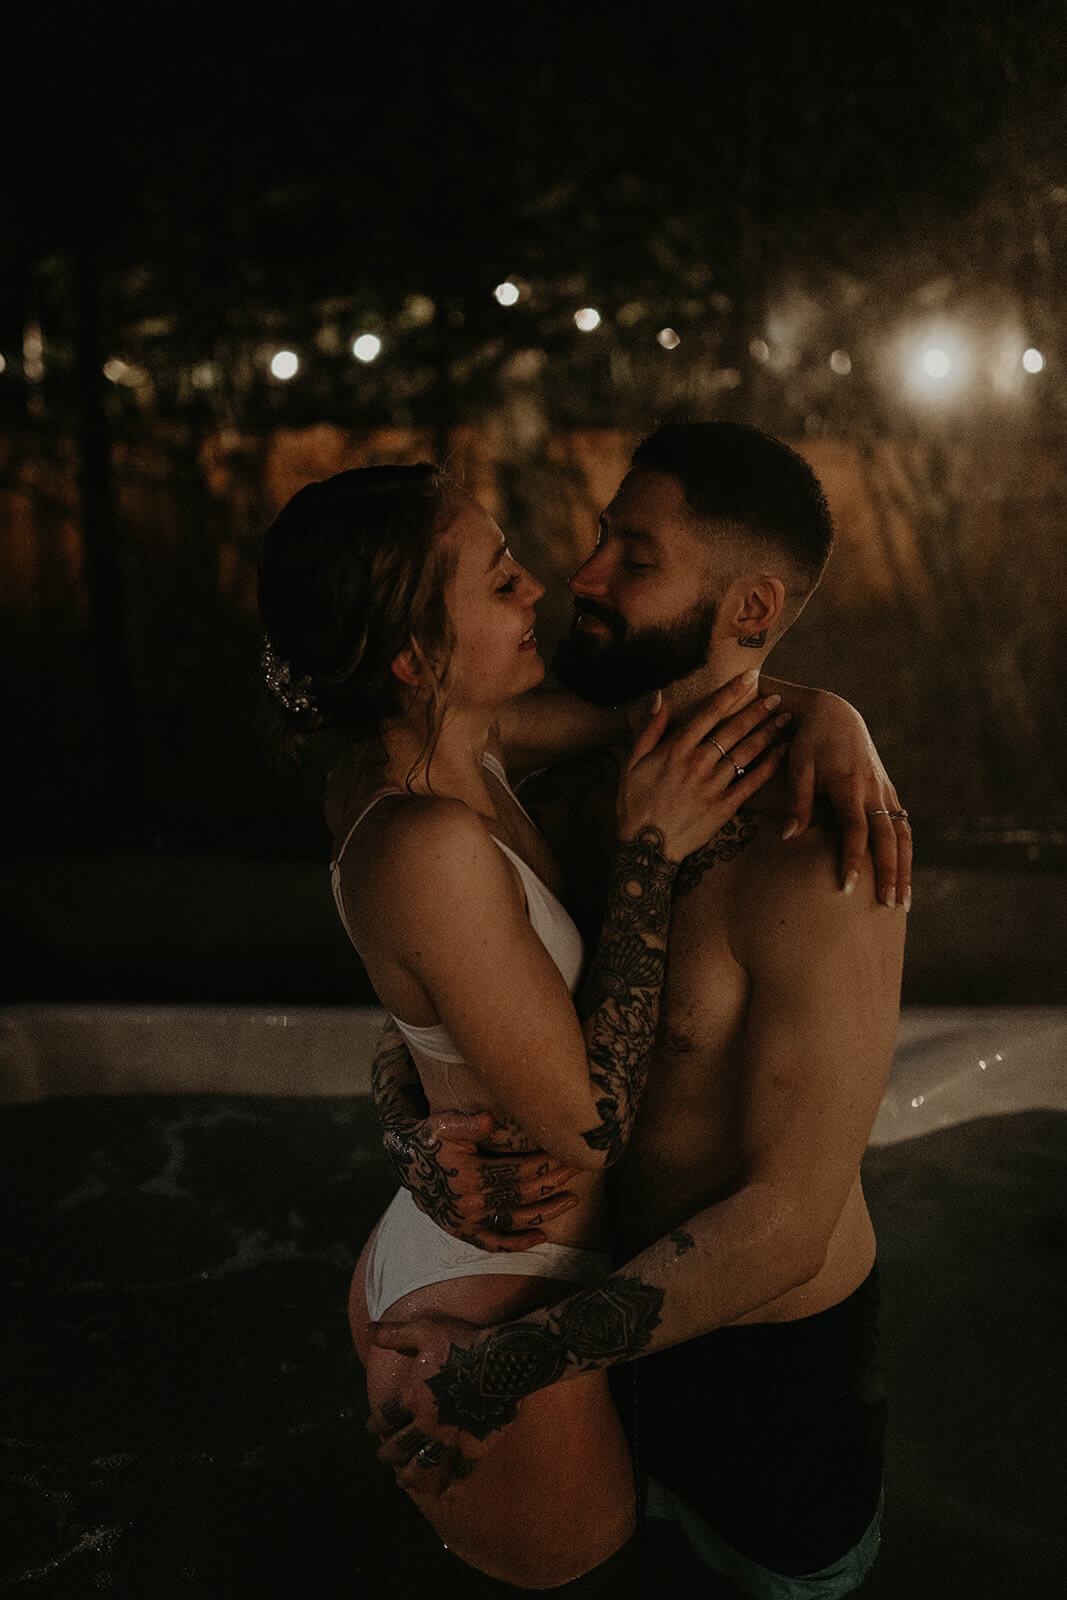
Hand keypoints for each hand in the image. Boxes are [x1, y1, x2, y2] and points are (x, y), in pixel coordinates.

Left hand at [369, 1315, 513, 1496]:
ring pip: (423, 1464)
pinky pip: (461, 1472)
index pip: (386, 1416)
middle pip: (400, 1445)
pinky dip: (453, 1486)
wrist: (502, 1360)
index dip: (375, 1424)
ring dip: (410, 1476)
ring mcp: (450, 1438)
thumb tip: (368, 1330)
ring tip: (403, 1482)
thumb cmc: (462, 1342)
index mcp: (413, 1397)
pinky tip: (447, 1497)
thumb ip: (394, 1334)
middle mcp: (426, 1423)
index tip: (371, 1429)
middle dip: (388, 1453)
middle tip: (383, 1458)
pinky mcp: (473, 1446)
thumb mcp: (424, 1330)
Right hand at [384, 1110, 578, 1249]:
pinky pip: (493, 1243)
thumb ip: (467, 1123)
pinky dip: (518, 1244)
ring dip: (546, 1213)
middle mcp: (468, 1204)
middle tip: (577, 1170)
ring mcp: (466, 1221)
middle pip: (521, 1196)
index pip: (517, 1172)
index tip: (566, 1153)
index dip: (544, 1164)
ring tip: (572, 1201)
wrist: (405, 1161)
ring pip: (514, 1222)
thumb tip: (490, 1121)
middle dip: (552, 1183)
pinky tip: (542, 1237)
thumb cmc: (430, 1137)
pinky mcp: (462, 1231)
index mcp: (467, 1176)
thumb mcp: (443, 1124)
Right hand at [619, 671, 790, 861]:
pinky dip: (769, 766)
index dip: (732, 692)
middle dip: (758, 711)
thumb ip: (648, 730)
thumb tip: (659, 698)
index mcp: (676, 749)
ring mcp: (713, 785)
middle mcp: (697, 763)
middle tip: (778, 698)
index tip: (750, 677)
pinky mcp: (724, 806)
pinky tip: (783, 753)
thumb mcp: (632, 763)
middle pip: (734, 730)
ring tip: (785, 720)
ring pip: (747, 753)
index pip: (709, 712)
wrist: (646, 847)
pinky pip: (752, 782)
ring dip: (768, 733)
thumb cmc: (635, 803)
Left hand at [782, 689, 911, 907]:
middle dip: (890, 873)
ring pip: (903, 835)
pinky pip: (903, 826)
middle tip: (889, 906)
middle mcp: (873, 789)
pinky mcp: (888, 790)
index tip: (849, 888)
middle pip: (888, 838)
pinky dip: (906, 852)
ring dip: (905, 868)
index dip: (854, 860)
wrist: (835, 712)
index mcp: (849, 785)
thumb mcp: (797, 766)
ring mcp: (885, 790)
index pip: (856, 830)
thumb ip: (797, 803)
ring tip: (903, 902)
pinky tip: (904, 875)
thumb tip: (788, 837)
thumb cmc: (809, 741)